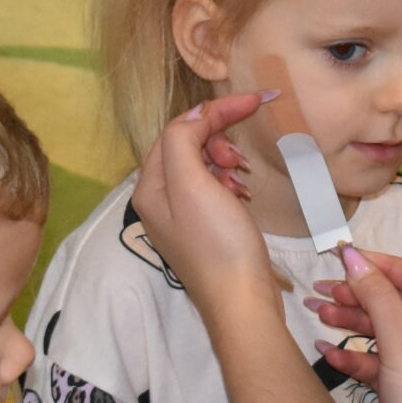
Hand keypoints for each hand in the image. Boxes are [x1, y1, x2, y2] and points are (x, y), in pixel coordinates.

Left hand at [134, 93, 279, 320]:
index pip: (176, 130)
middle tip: (239, 158)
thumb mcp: (193, 184)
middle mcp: (157, 201)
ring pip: (202, 167)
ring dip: (225, 160)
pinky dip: (230, 183)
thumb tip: (196, 114)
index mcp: (148, 187)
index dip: (213, 112)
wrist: (242, 301)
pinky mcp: (204, 230)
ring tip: (243, 176)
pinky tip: (244, 193)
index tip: (253, 101)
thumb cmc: (217, 242)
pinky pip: (213, 190)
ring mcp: (180, 218)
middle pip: (186, 147)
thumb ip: (184, 141)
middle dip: (217, 140)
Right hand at [306, 250, 401, 402]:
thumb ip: (378, 299)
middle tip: (324, 287)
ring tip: (318, 311)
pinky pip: (379, 360)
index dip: (385, 267)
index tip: (347, 256)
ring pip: (387, 331)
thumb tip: (354, 258)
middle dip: (362, 296)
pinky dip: (355, 355)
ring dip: (353, 322)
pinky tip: (327, 351)